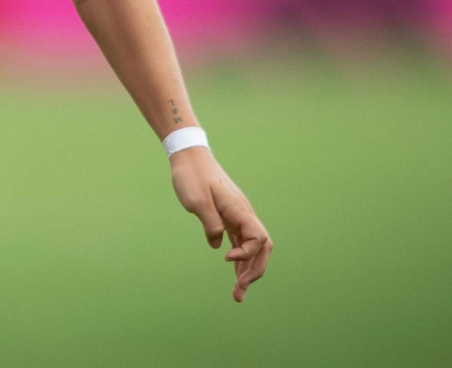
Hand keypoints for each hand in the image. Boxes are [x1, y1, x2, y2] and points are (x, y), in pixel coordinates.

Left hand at [170, 146, 273, 301]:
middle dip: (255, 272)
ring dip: (248, 271)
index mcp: (239, 209)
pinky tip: (235, 275)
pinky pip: (241, 242)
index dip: (246, 255)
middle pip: (263, 247)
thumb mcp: (197, 201)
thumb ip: (210, 224)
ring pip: (253, 247)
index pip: (258, 238)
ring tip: (238, 295)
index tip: (225, 258)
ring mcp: (237, 215)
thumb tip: (218, 245)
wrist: (189, 157)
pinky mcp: (228, 217)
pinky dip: (240, 260)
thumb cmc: (191, 176)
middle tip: (239, 292)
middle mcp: (243, 213)